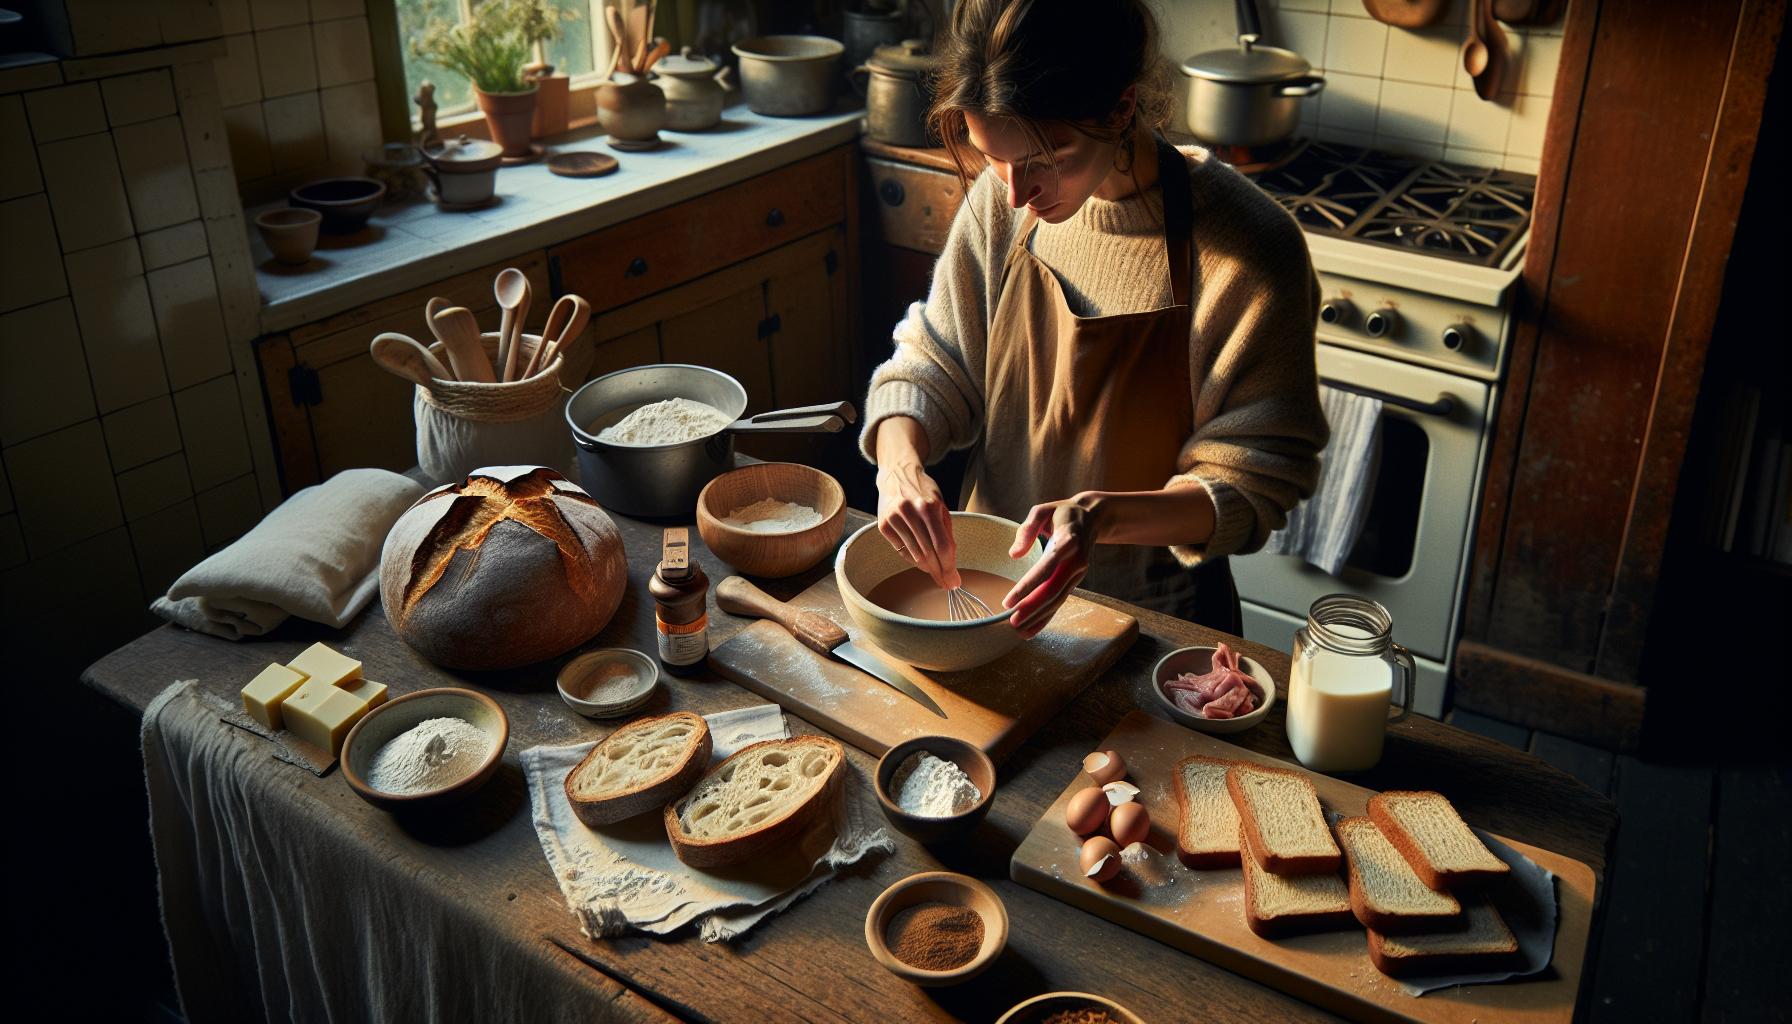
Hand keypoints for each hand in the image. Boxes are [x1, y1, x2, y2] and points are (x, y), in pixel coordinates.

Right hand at [875, 457, 959, 589]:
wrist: (897, 475)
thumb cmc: (923, 493)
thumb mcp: (940, 506)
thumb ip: (946, 532)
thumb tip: (951, 563)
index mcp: (929, 506)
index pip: (942, 546)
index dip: (949, 567)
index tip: (954, 581)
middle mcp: (910, 511)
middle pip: (928, 553)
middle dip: (939, 572)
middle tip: (947, 584)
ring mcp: (894, 517)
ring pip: (914, 555)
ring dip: (927, 568)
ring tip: (936, 573)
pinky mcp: (883, 524)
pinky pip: (901, 550)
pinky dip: (912, 559)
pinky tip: (920, 560)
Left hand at [1003, 497, 1100, 638]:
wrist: (1093, 517)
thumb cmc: (1062, 512)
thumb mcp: (1043, 510)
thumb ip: (1027, 529)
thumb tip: (1014, 554)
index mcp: (1067, 541)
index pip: (1046, 568)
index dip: (1028, 586)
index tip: (1010, 600)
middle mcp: (1076, 561)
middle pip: (1053, 590)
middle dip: (1032, 608)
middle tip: (1012, 621)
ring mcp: (1077, 573)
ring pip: (1058, 599)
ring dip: (1039, 617)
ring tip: (1019, 631)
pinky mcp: (1075, 580)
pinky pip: (1060, 600)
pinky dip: (1047, 616)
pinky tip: (1033, 629)